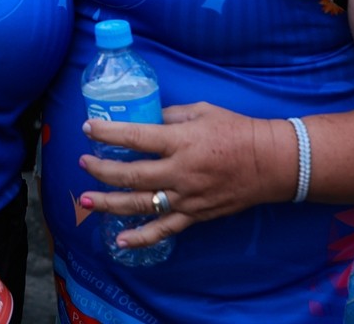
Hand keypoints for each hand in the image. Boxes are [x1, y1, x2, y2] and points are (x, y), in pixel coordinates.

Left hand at [78, 103, 289, 249]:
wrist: (270, 162)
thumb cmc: (236, 130)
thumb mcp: (200, 111)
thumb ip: (169, 116)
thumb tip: (144, 119)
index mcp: (180, 141)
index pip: (135, 136)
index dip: (107, 133)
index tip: (87, 129)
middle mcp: (179, 171)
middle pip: (130, 174)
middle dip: (101, 169)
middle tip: (83, 163)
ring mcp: (186, 197)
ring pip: (139, 204)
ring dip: (109, 203)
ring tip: (85, 200)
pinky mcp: (195, 215)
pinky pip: (164, 229)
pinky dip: (141, 238)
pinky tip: (120, 241)